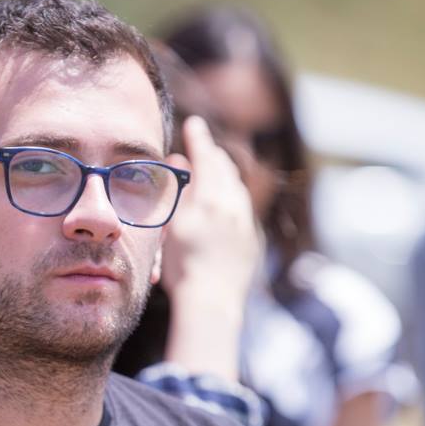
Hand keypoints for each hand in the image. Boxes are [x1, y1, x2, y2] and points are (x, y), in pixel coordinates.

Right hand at [161, 115, 261, 301]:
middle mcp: (233, 207)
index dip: (198, 139)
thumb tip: (179, 161)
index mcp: (211, 199)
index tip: (194, 123)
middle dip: (214, 155)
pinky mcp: (252, 241)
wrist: (212, 302)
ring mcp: (246, 224)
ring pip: (238, 189)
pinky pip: (244, 209)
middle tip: (204, 147)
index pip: (206, 158)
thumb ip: (178, 191)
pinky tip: (226, 204)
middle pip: (226, 170)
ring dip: (226, 175)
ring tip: (216, 171)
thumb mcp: (172, 225)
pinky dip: (233, 198)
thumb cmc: (183, 267)